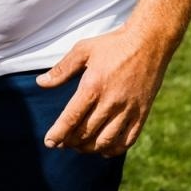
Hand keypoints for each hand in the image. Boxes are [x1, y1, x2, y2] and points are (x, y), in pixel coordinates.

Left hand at [37, 27, 169, 156]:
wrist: (149, 41)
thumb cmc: (113, 44)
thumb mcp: (83, 50)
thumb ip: (62, 69)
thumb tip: (40, 83)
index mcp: (93, 86)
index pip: (71, 118)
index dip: (58, 133)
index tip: (49, 143)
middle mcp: (111, 101)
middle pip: (86, 133)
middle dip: (71, 142)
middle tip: (63, 143)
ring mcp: (128, 109)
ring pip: (106, 141)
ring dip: (90, 148)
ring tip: (80, 146)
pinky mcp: (142, 112)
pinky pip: (128, 139)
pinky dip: (115, 149)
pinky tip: (104, 149)